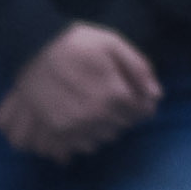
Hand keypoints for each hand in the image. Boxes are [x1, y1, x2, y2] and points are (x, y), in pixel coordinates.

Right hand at [0, 23, 157, 158]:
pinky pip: (79, 146)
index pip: (140, 111)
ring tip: (97, 107)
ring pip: (102, 139)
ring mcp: (71, 127)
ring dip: (106, 127)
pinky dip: (86, 138)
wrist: (35, 47)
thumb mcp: (114, 45)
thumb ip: (139, 69)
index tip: (139, 96)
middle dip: (125, 114)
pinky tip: (83, 121)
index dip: (143, 103)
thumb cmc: (79, 43)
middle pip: (122, 126)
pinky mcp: (53, 132)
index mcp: (112, 94)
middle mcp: (93, 115)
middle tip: (117, 98)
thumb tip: (156, 95)